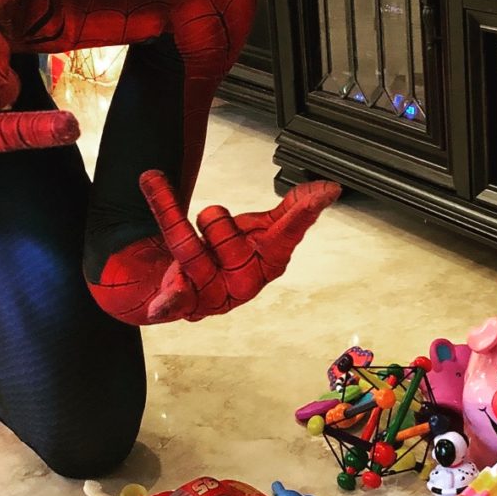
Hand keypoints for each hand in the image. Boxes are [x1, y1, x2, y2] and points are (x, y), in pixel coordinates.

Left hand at [88, 172, 339, 323]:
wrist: (185, 288)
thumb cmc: (225, 257)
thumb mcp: (259, 229)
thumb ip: (290, 210)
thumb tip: (328, 189)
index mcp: (269, 261)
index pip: (287, 230)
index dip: (304, 210)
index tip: (325, 191)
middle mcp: (245, 282)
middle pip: (220, 227)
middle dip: (210, 219)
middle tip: (210, 228)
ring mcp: (215, 296)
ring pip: (187, 246)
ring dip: (171, 220)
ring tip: (170, 216)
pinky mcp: (185, 306)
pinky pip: (175, 298)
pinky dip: (172, 299)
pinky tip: (168, 298)